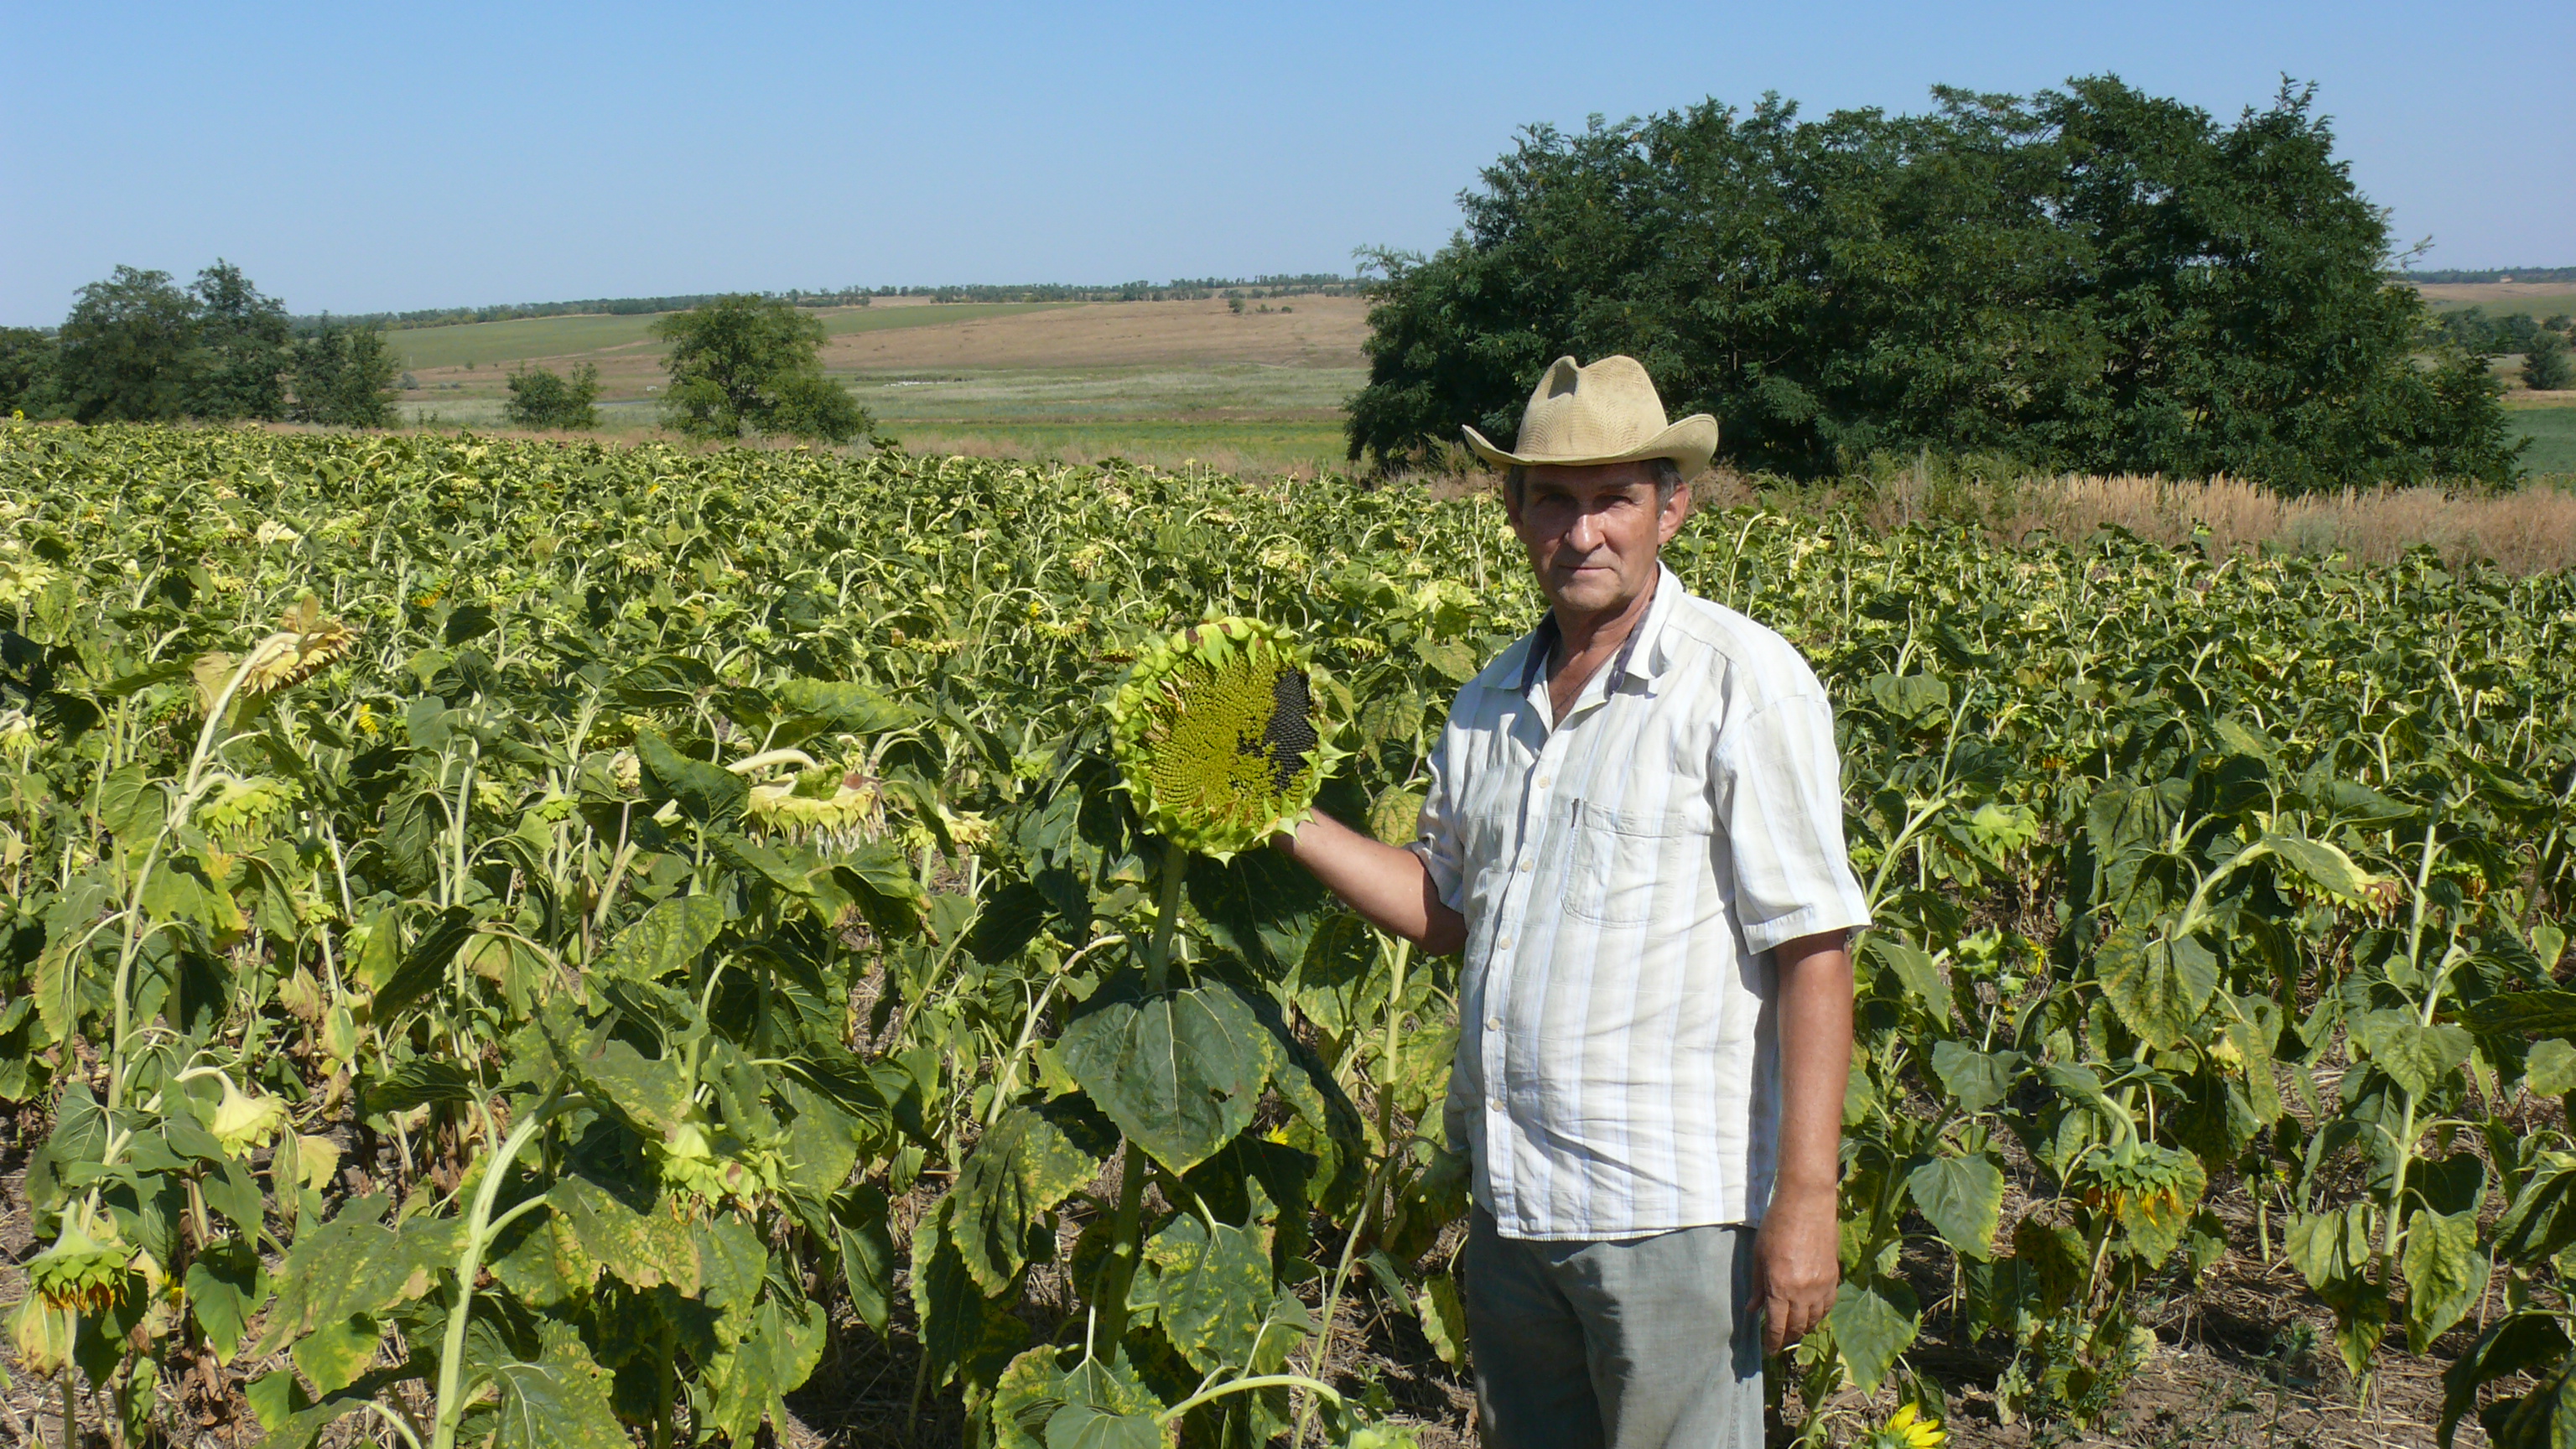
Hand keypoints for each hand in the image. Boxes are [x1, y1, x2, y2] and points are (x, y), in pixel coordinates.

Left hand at [1749, 1184, 1839, 1354]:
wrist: (1807, 1205)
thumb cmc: (1776, 1226)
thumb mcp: (1758, 1256)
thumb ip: (1757, 1286)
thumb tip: (1752, 1309)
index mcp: (1780, 1287)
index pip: (1777, 1326)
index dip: (1773, 1342)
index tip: (1769, 1351)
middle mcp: (1802, 1292)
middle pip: (1797, 1326)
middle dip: (1788, 1337)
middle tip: (1780, 1341)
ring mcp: (1821, 1286)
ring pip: (1815, 1319)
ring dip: (1805, 1328)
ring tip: (1796, 1329)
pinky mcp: (1834, 1277)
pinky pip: (1828, 1305)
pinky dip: (1820, 1314)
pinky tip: (1813, 1314)